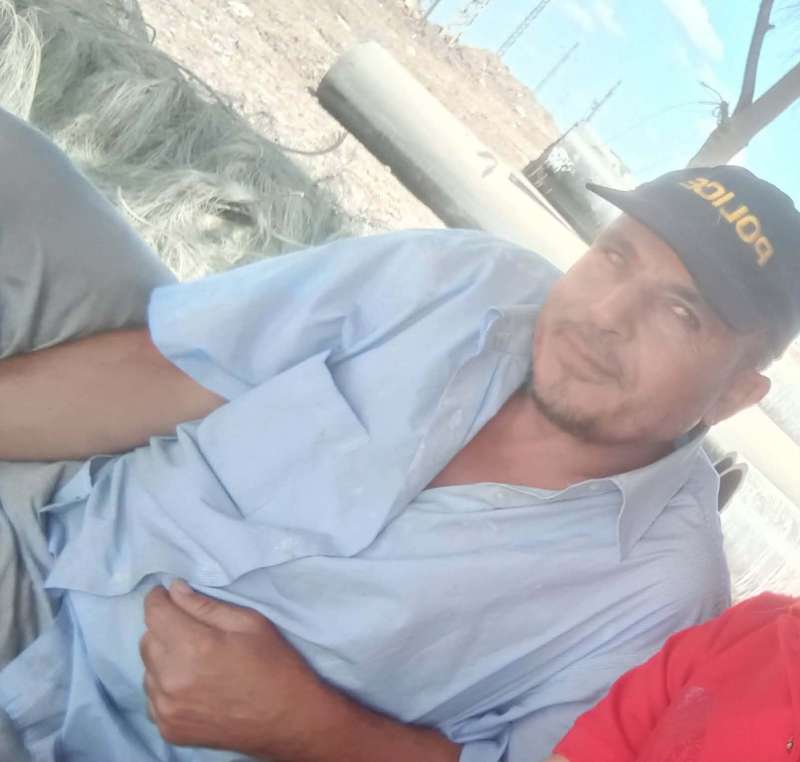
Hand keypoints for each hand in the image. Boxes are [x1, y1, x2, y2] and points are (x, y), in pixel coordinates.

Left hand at [140, 581, 343, 759]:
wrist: (287, 719)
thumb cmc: (273, 663)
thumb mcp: (248, 622)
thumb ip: (205, 605)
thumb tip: (174, 590)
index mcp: (194, 647)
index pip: (154, 613)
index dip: (159, 598)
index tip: (168, 595)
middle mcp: (172, 679)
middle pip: (147, 639)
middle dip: (164, 627)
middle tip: (192, 629)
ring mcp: (167, 709)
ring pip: (148, 668)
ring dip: (164, 658)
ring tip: (196, 660)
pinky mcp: (168, 729)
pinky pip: (153, 697)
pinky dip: (166, 686)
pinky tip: (193, 684)